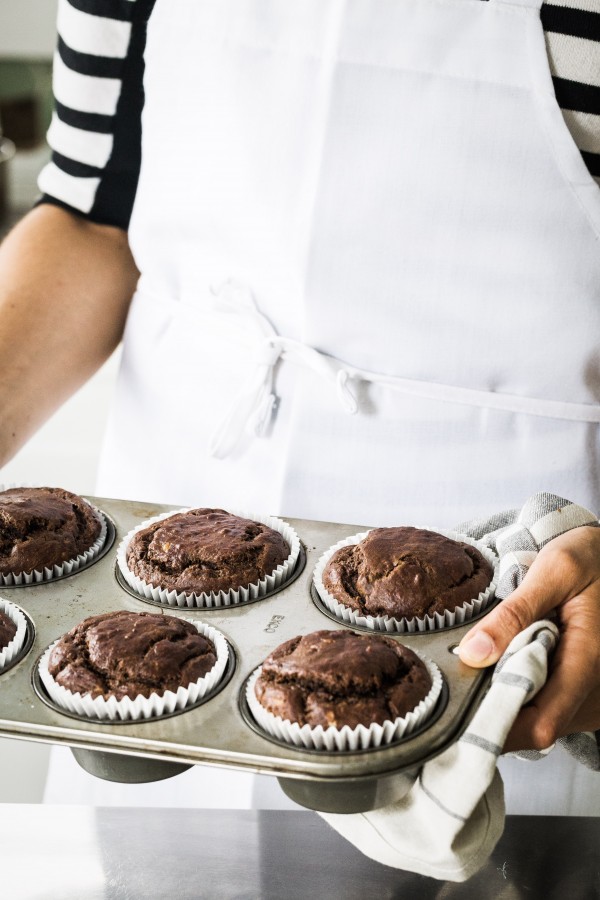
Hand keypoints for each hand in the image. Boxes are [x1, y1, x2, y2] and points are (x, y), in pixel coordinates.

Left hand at [457, 525, 599, 751]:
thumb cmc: (590, 559)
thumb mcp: (554, 571)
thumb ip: (514, 613)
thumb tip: (473, 654)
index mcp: (589, 661)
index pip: (541, 723)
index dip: (498, 728)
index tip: (458, 718)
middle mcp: (597, 690)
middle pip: (536, 726)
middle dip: (495, 708)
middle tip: (463, 677)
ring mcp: (594, 696)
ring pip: (541, 720)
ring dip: (509, 699)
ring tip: (491, 660)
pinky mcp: (587, 695)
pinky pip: (549, 708)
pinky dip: (523, 692)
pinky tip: (511, 662)